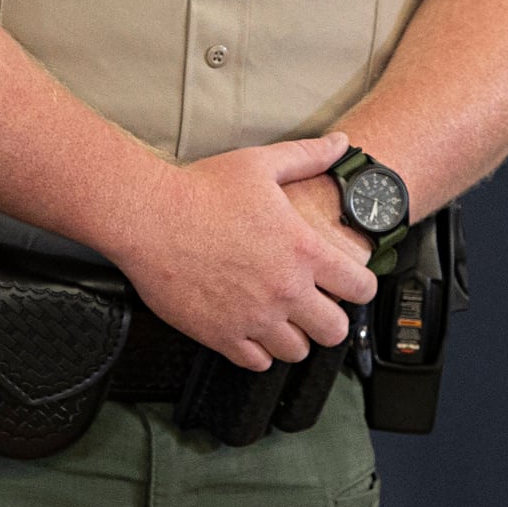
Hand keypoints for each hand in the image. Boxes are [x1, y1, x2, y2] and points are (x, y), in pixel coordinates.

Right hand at [103, 134, 378, 370]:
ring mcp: (253, 317)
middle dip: (328, 318)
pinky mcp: (221, 334)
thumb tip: (340, 144)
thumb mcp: (258, 164)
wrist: (145, 215)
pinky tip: (247, 327)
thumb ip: (307, 156)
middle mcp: (285, 290)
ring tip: (277, 317)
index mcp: (302, 252)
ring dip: (292, 337)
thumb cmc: (198, 190)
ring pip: (297, 352)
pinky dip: (256, 350)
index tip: (343, 280)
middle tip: (311, 305)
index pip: (362, 288)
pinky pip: (256, 363)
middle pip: (335, 330)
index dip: (358, 285)